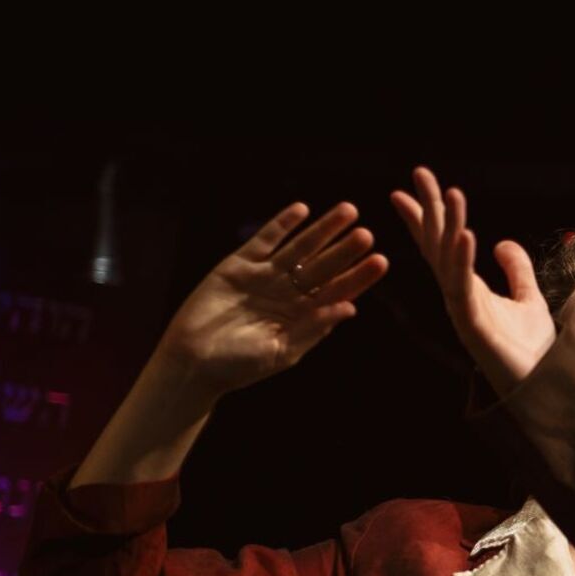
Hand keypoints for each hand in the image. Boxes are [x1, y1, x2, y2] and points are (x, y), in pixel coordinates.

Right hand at [155, 202, 387, 396]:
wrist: (192, 361)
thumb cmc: (238, 365)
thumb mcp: (282, 351)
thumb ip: (314, 328)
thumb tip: (351, 307)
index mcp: (303, 316)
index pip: (338, 291)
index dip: (359, 276)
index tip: (382, 261)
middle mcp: (289, 294)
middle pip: (324, 266)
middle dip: (346, 250)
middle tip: (368, 234)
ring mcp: (265, 277)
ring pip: (300, 248)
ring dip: (323, 230)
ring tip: (348, 211)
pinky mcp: (239, 265)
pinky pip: (265, 240)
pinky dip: (282, 224)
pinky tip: (302, 210)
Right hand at [392, 166, 552, 396]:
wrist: (542, 387)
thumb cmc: (531, 349)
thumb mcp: (528, 299)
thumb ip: (515, 270)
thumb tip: (501, 243)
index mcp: (467, 288)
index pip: (440, 245)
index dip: (427, 216)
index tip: (410, 188)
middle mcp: (457, 296)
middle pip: (437, 245)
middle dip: (429, 208)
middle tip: (419, 173)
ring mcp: (461, 310)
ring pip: (447, 260)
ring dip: (448, 225)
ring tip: (451, 194)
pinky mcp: (471, 324)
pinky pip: (461, 286)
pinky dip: (461, 259)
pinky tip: (465, 234)